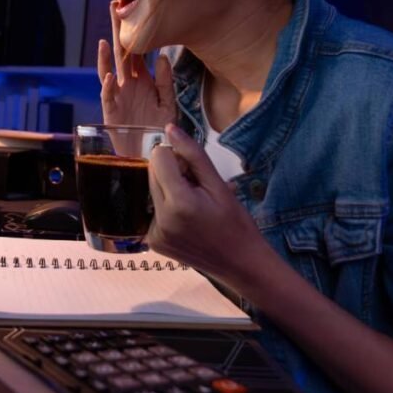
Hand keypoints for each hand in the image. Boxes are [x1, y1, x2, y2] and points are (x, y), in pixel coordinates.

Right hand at [98, 1, 176, 126]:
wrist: (150, 155)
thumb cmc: (159, 131)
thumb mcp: (168, 106)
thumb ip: (166, 82)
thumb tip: (163, 58)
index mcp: (144, 79)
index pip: (139, 50)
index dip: (136, 31)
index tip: (136, 8)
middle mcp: (129, 84)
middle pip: (121, 53)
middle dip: (117, 31)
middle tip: (114, 7)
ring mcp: (118, 96)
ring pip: (109, 70)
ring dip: (106, 56)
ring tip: (105, 40)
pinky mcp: (111, 111)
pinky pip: (108, 96)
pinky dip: (108, 86)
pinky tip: (110, 76)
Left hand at [146, 123, 273, 288]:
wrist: (241, 264)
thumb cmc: (235, 222)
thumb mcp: (218, 185)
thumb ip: (193, 155)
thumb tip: (169, 129)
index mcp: (179, 202)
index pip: (159, 157)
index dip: (176, 157)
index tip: (194, 171)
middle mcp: (161, 219)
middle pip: (152, 174)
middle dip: (171, 174)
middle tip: (196, 190)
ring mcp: (155, 234)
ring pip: (151, 192)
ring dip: (168, 191)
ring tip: (193, 207)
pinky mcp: (153, 244)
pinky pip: (152, 213)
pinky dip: (166, 210)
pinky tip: (186, 222)